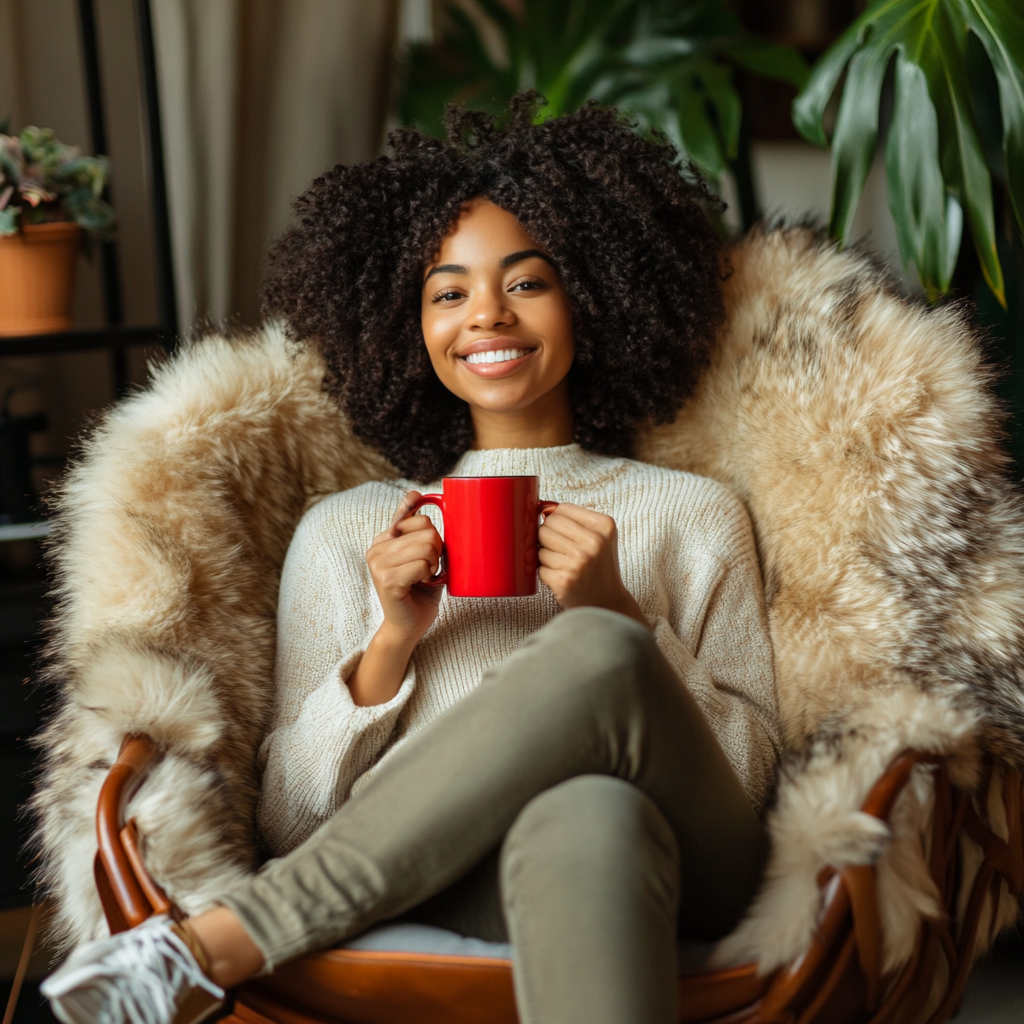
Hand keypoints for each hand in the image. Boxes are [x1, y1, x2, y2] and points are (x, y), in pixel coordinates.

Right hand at [365, 490, 443, 643]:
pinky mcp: (386, 580)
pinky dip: (429, 576)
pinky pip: (422, 565)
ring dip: (434, 565)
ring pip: (427, 546)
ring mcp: (378, 563)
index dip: (428, 524)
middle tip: (428, 569)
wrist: (409, 626)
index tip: (426, 529)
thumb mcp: (423, 557)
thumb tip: (429, 499)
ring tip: (423, 577)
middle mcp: (376, 547)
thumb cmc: (420, 591)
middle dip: (437, 551)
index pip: (409, 510)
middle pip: (427, 528)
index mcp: (384, 538)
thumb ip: (423, 533)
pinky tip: (419, 584)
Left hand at [538, 503, 648, 627]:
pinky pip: (539, 567)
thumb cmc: (598, 566)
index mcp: (604, 525)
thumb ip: (573, 519)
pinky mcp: (564, 579)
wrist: (607, 602)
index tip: (567, 535)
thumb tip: (542, 507)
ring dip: (547, 557)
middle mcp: (593, 542)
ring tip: (566, 566)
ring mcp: (578, 561)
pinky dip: (546, 573)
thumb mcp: (598, 537)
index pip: (561, 509)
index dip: (557, 521)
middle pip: (547, 525)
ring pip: (540, 547)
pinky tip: (562, 577)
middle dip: (549, 538)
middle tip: (564, 552)